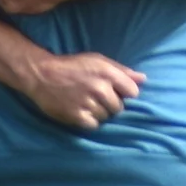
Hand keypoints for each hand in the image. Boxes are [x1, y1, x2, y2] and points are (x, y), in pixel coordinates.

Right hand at [21, 51, 143, 129]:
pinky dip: (89, 120)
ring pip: (106, 117)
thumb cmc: (72, 66)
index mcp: (107, 73)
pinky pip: (94, 125)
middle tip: (96, 97)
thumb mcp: (98, 61)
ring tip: (86, 103)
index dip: (125, 93)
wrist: (42, 75)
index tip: (116, 92)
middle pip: (119, 107)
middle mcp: (99, 88)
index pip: (132, 92)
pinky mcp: (77, 116)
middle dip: (111, 104)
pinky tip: (81, 111)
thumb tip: (143, 79)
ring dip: (99, 112)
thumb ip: (122, 70)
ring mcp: (88, 103)